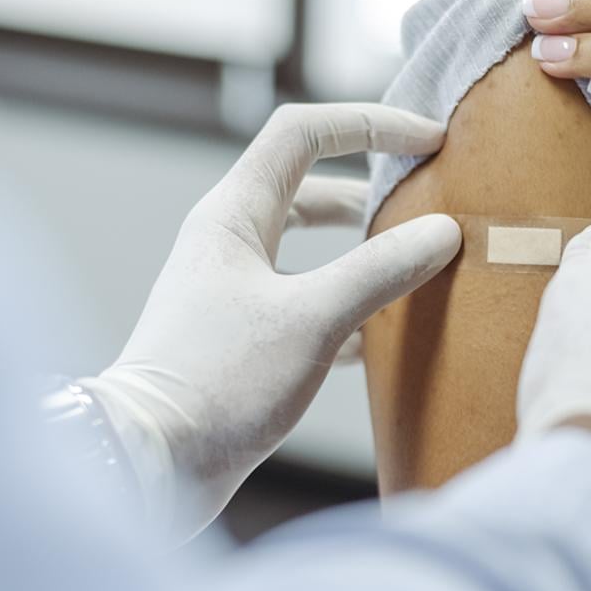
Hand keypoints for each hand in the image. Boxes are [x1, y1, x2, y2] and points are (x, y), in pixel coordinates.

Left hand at [79, 104, 461, 543]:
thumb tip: (443, 232)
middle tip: (430, 199)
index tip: (428, 141)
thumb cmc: (217, 382)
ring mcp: (237, 291)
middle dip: (374, 190)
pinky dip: (351, 309)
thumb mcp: (313, 319)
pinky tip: (386, 340)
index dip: (369, 124)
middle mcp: (231, 243)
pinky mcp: (246, 337)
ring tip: (418, 265)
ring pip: (313, 250)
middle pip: (311, 188)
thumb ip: (380, 270)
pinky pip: (310, 302)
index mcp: (234, 215)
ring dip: (365, 251)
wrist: (147, 466)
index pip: (303, 133)